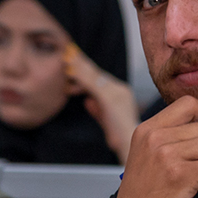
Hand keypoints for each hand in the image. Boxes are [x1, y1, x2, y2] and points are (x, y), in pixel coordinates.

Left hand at [64, 44, 139, 164]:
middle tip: (68, 52)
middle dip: (82, 63)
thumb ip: (98, 111)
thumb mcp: (106, 122)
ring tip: (66, 58)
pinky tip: (69, 71)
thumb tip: (88, 101)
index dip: (87, 69)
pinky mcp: (109, 99)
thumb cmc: (121, 138)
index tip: (75, 60)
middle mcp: (119, 90)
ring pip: (93, 76)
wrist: (131, 146)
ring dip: (79, 66)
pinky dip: (80, 77)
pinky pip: (92, 85)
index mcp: (120, 94)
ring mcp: (115, 93)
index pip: (101, 78)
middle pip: (97, 73)